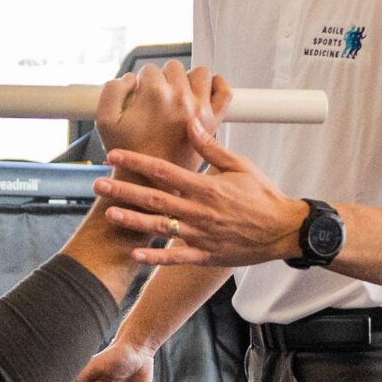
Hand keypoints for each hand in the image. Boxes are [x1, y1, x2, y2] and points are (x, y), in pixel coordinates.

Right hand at [90, 61, 230, 166]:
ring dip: (188, 79)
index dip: (141, 82)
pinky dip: (216, 85)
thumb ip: (112, 90)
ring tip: (177, 94)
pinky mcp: (212, 120)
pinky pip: (223, 91)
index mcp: (155, 94)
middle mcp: (180, 97)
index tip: (139, 97)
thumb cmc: (129, 154)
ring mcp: (200, 108)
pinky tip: (203, 91)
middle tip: (156, 99)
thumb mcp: (104, 120)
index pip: (149, 70)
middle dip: (162, 79)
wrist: (150, 181)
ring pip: (199, 73)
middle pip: (173, 68)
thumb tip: (130, 78)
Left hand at [97, 117, 308, 268]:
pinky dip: (156, 258)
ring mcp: (201, 235)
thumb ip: (211, 148)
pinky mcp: (206, 255)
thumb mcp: (239, 166)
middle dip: (124, 190)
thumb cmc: (262, 195)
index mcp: (206, 187)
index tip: (113, 156)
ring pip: (160, 228)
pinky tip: (135, 254)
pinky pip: (177, 258)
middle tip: (97, 184)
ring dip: (133, 221)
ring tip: (109, 214)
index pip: (163, 171)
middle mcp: (199, 211)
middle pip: (154, 199)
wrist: (284, 230)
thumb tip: (190, 122)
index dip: (136, 163)